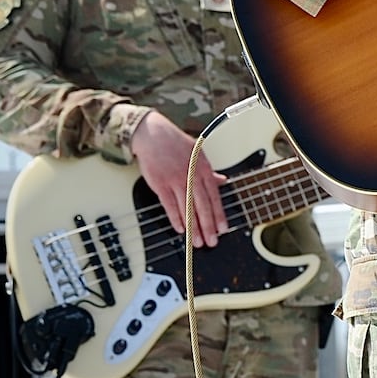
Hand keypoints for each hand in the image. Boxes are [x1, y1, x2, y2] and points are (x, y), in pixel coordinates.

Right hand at [131, 111, 226, 247]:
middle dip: (208, 226)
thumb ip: (209, 171)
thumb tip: (222, 181)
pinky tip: (181, 229)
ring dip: (193, 227)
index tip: (223, 228)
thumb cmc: (176, 144)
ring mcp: (176, 180)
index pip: (214, 196)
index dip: (219, 214)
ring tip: (197, 242)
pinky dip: (175, 218)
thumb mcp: (198, 154)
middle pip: (202, 205)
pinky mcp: (160, 184)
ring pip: (187, 208)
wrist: (154, 135)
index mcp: (203, 168)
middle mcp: (191, 175)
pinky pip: (169, 205)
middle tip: (212, 241)